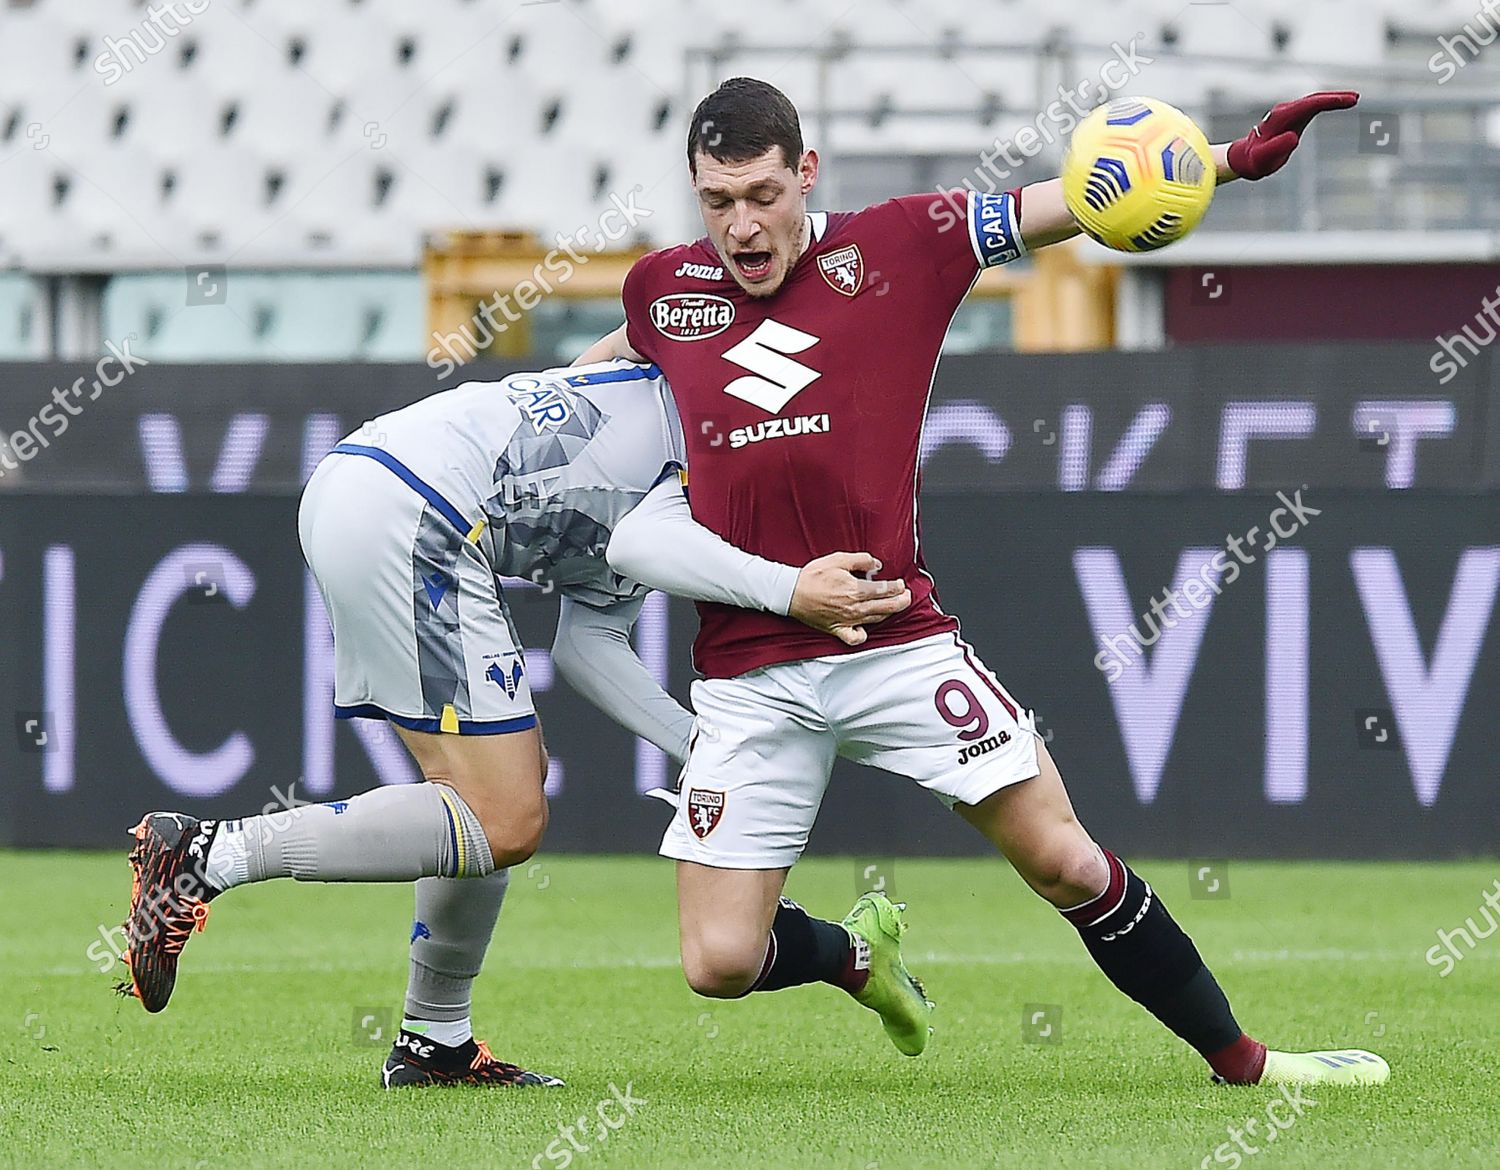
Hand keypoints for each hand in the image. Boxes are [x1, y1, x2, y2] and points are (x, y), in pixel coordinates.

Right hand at [788, 552, 910, 645]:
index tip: (900, 584)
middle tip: (906, 596)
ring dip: (889, 613)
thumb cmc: (813, 576)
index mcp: (855, 590)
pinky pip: (856, 637)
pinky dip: (864, 634)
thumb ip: (861, 560)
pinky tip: (866, 627)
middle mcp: (854, 607)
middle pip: (887, 607)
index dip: (897, 587)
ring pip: (876, 620)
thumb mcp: (838, 559)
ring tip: (893, 606)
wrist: (791, 593)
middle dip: (901, 601)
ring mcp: (847, 621)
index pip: (885, 590)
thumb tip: (877, 565)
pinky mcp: (838, 629)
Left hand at [1226, 91, 1358, 179]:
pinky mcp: (1291, 117)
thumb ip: (1276, 147)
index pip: (1309, 105)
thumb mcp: (1263, 158)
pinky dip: (1325, 104)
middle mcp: (1284, 111)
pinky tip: (1338, 104)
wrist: (1244, 158)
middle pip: (1313, 100)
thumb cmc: (1254, 161)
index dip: (1329, 101)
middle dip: (1334, 98)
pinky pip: (1311, 107)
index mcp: (1281, 118)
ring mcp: (1288, 112)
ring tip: (1352, 100)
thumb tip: (1293, 137)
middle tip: (1355, 98)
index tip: (1347, 101)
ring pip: (1313, 101)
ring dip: (1332, 99)